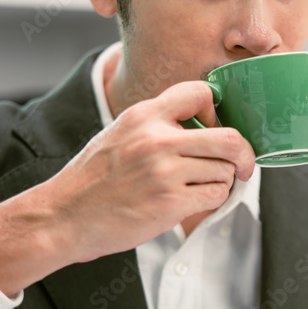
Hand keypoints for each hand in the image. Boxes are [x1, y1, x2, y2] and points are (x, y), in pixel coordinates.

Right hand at [0, 80, 254, 293]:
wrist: (63, 217)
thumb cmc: (92, 180)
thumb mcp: (120, 133)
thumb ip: (157, 125)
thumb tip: (204, 125)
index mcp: (144, 115)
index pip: (201, 91)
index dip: (218, 109)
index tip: (216, 126)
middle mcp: (157, 139)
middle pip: (230, 138)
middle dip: (244, 154)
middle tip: (244, 165)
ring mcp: (164, 172)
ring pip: (225, 172)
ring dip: (222, 182)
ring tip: (200, 188)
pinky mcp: (170, 203)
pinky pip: (215, 196)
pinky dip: (213, 201)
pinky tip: (194, 202)